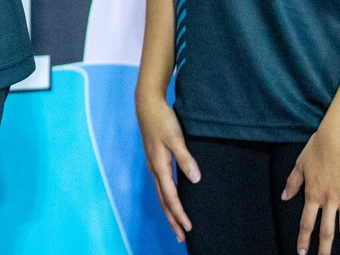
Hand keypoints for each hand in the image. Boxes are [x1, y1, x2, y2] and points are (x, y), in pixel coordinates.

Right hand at [137, 92, 198, 241]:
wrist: (146, 104)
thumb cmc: (162, 120)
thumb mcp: (176, 138)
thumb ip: (186, 159)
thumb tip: (195, 179)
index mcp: (159, 165)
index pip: (170, 196)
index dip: (179, 213)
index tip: (188, 228)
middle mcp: (154, 168)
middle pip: (163, 199)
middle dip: (172, 219)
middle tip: (181, 237)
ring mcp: (153, 164)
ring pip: (161, 193)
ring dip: (169, 210)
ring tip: (177, 224)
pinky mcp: (155, 159)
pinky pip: (161, 185)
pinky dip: (167, 198)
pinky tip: (172, 199)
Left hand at [284, 113, 339, 254]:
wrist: (338, 138)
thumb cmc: (318, 149)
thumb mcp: (300, 165)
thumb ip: (292, 183)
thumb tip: (285, 198)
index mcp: (313, 194)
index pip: (306, 222)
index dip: (304, 239)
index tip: (301, 252)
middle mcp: (330, 199)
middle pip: (326, 231)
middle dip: (323, 249)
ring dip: (339, 238)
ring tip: (335, 249)